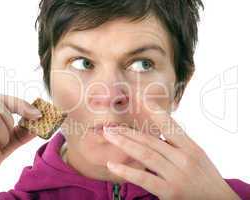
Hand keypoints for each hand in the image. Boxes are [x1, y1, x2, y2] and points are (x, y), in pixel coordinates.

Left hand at [104, 100, 239, 199]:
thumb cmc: (207, 179)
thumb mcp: (197, 157)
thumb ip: (179, 145)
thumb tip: (158, 132)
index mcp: (191, 148)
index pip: (170, 126)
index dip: (155, 112)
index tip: (140, 100)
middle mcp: (184, 158)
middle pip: (151, 140)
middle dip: (129, 132)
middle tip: (111, 126)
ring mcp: (177, 175)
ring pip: (146, 154)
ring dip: (125, 143)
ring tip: (109, 135)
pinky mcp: (170, 191)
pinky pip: (144, 178)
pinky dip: (127, 171)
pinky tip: (112, 165)